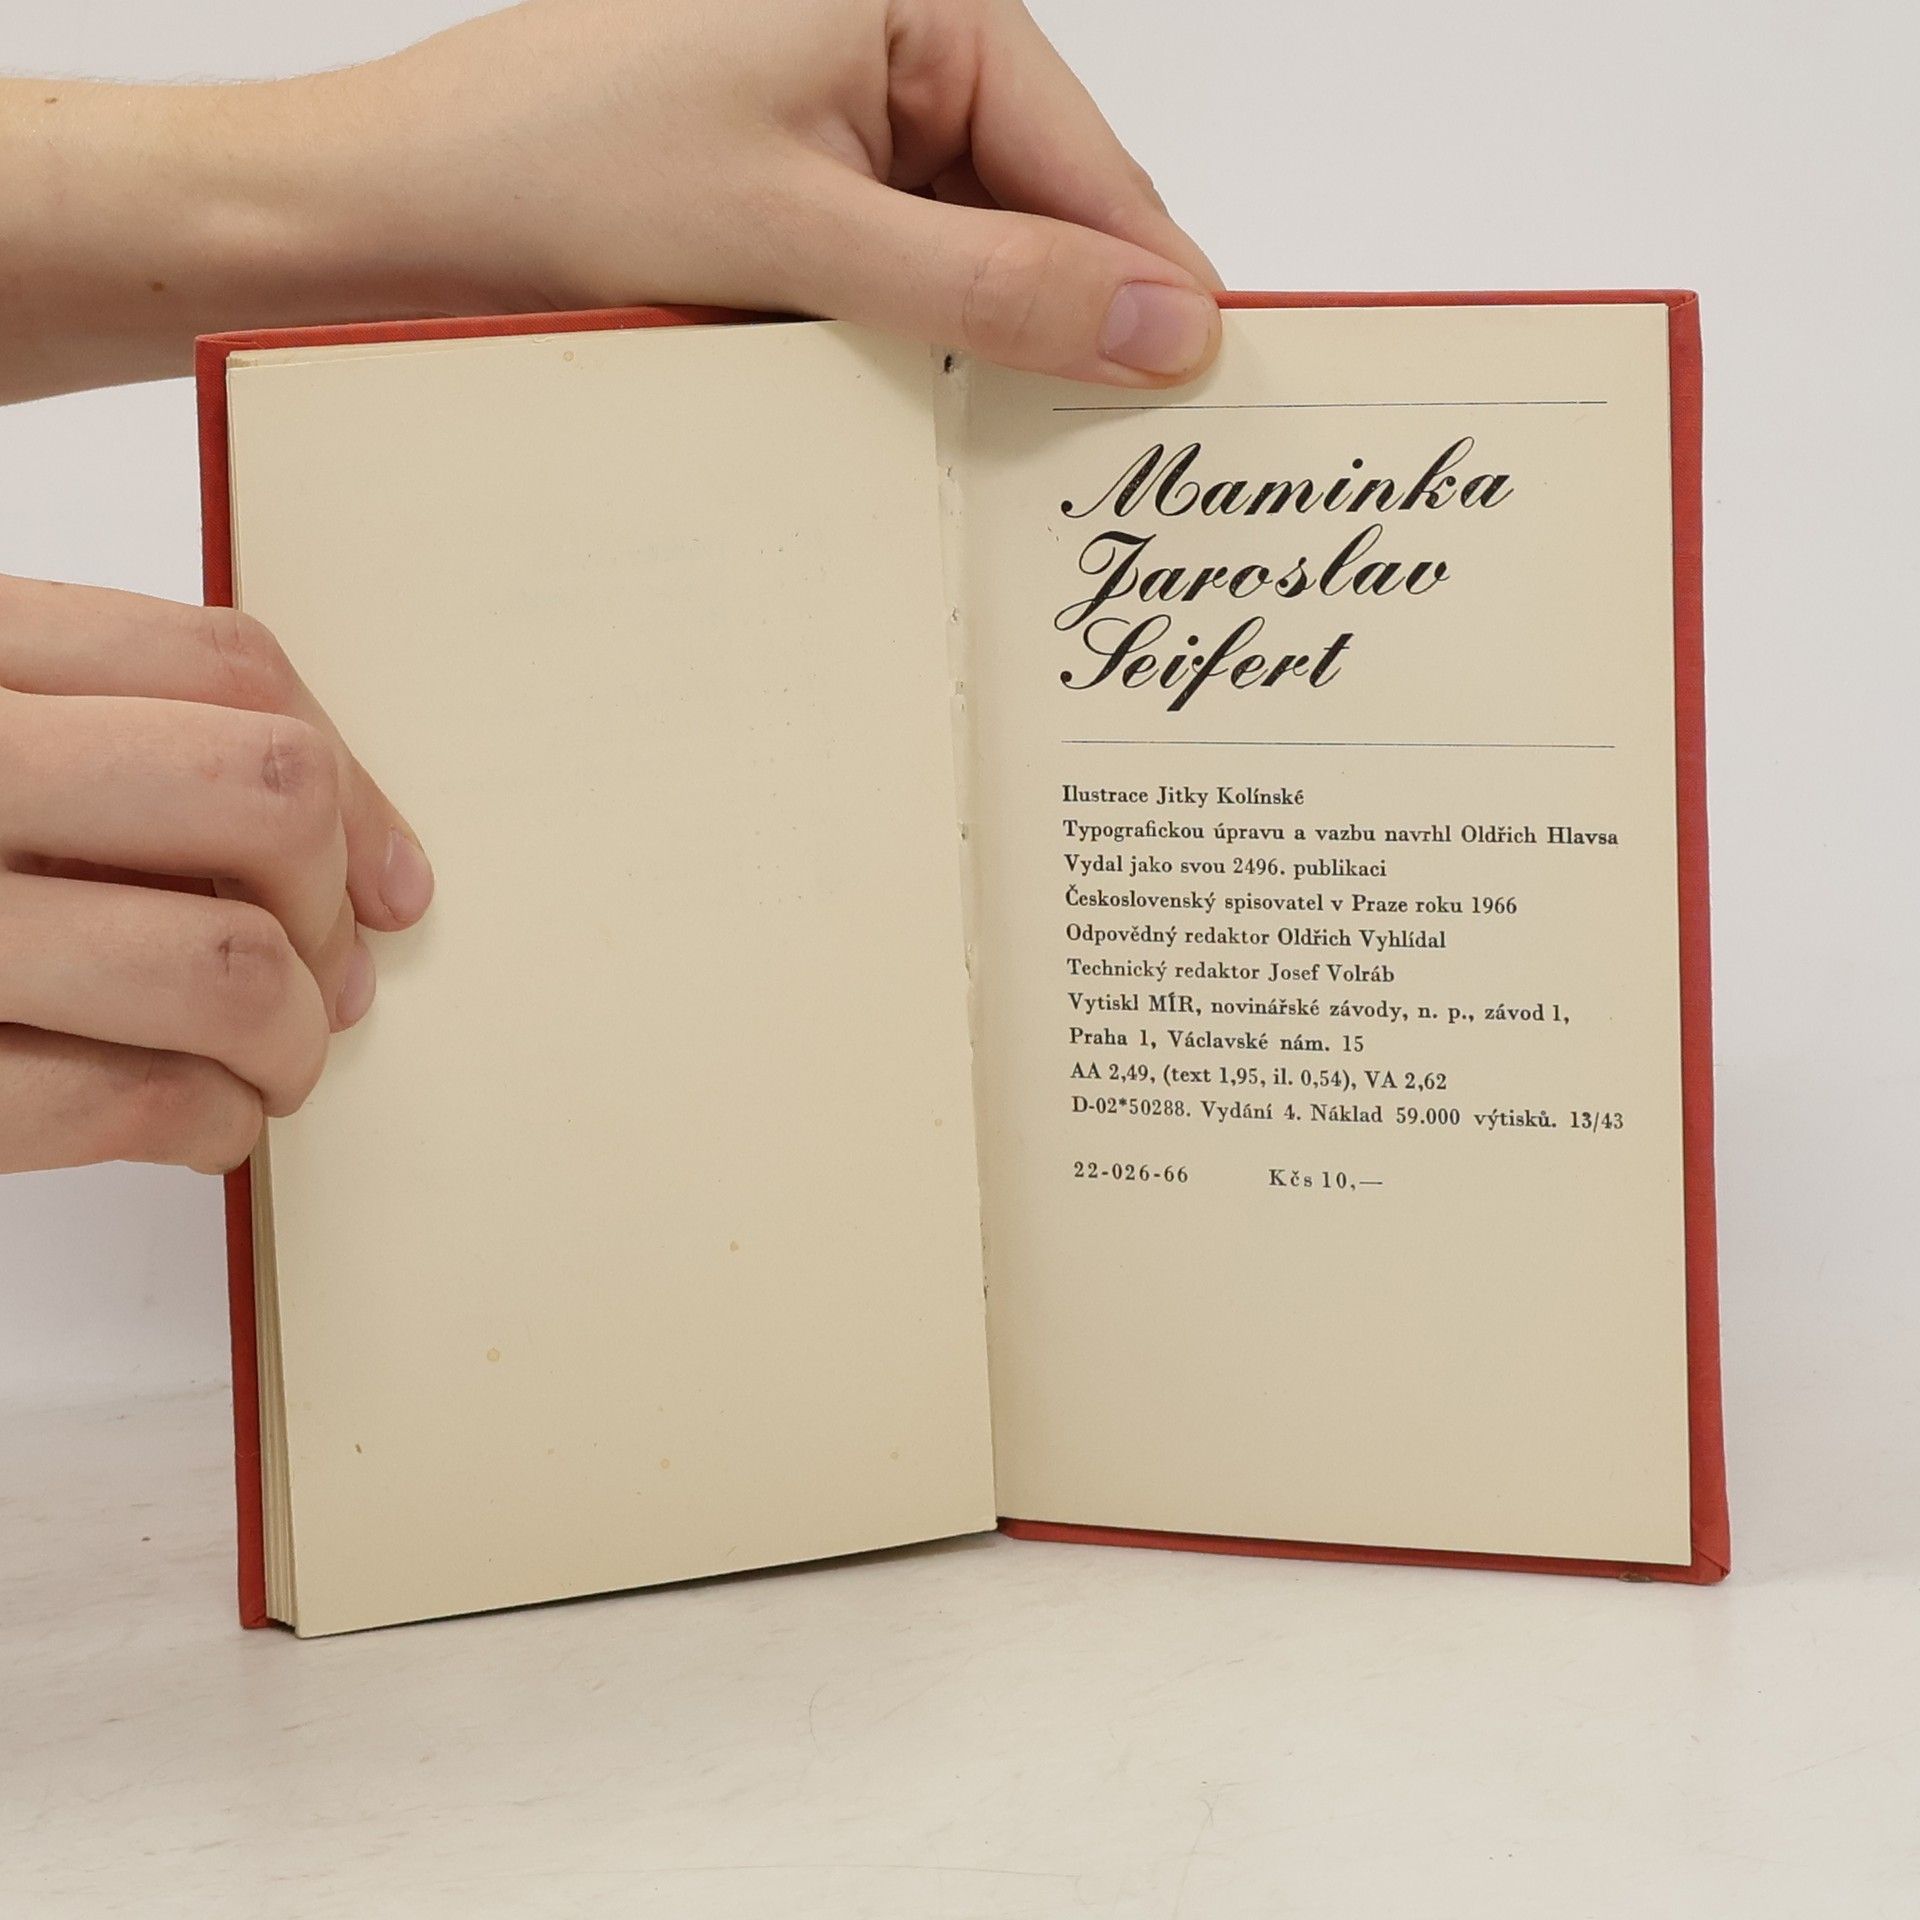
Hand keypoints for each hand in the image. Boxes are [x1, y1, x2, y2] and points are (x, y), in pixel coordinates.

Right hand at [0, 576, 432, 1173]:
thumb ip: (94, 736)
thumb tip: (358, 867)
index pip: (222, 663)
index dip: (353, 783)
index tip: (390, 881)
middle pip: (258, 794)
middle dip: (326, 901)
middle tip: (323, 969)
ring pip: (222, 962)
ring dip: (294, 1036)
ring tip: (274, 1060)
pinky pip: (130, 1100)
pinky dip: (214, 1122)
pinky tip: (205, 1122)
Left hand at [351, 0, 1223, 384]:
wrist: (396, 207)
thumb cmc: (558, 165)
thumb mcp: (804, 234)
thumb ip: (995, 284)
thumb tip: (1163, 324)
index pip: (1089, 161)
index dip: (1147, 285)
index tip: (1202, 397)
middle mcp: (892, 47)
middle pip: (1039, 211)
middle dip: (1063, 328)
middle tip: (1103, 458)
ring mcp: (843, 124)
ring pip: (973, 259)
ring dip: (984, 349)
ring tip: (1008, 451)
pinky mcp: (798, 192)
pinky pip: (902, 279)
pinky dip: (918, 348)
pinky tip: (921, 416)